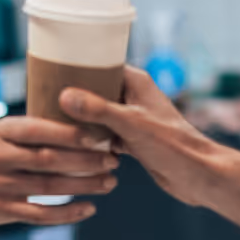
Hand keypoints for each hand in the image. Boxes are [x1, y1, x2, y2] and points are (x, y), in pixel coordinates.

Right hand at [0, 117, 117, 226]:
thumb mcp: (1, 133)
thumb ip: (33, 129)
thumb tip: (81, 115)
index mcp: (3, 132)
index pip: (41, 130)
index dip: (72, 133)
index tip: (101, 133)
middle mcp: (1, 158)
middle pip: (50, 159)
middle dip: (86, 160)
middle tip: (114, 158)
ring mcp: (1, 186)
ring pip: (50, 187)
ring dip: (84, 186)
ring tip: (110, 182)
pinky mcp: (4, 211)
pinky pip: (41, 214)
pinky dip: (67, 213)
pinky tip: (89, 208)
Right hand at [60, 67, 231, 209]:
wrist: (197, 175)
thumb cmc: (173, 144)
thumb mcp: (131, 124)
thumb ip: (98, 109)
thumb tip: (64, 96)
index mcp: (135, 81)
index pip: (100, 65)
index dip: (76, 68)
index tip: (49, 72)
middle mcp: (133, 96)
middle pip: (94, 90)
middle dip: (72, 97)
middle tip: (43, 101)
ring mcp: (131, 118)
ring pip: (97, 115)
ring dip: (79, 121)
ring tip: (50, 123)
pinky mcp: (132, 140)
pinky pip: (103, 135)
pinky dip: (90, 140)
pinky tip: (70, 147)